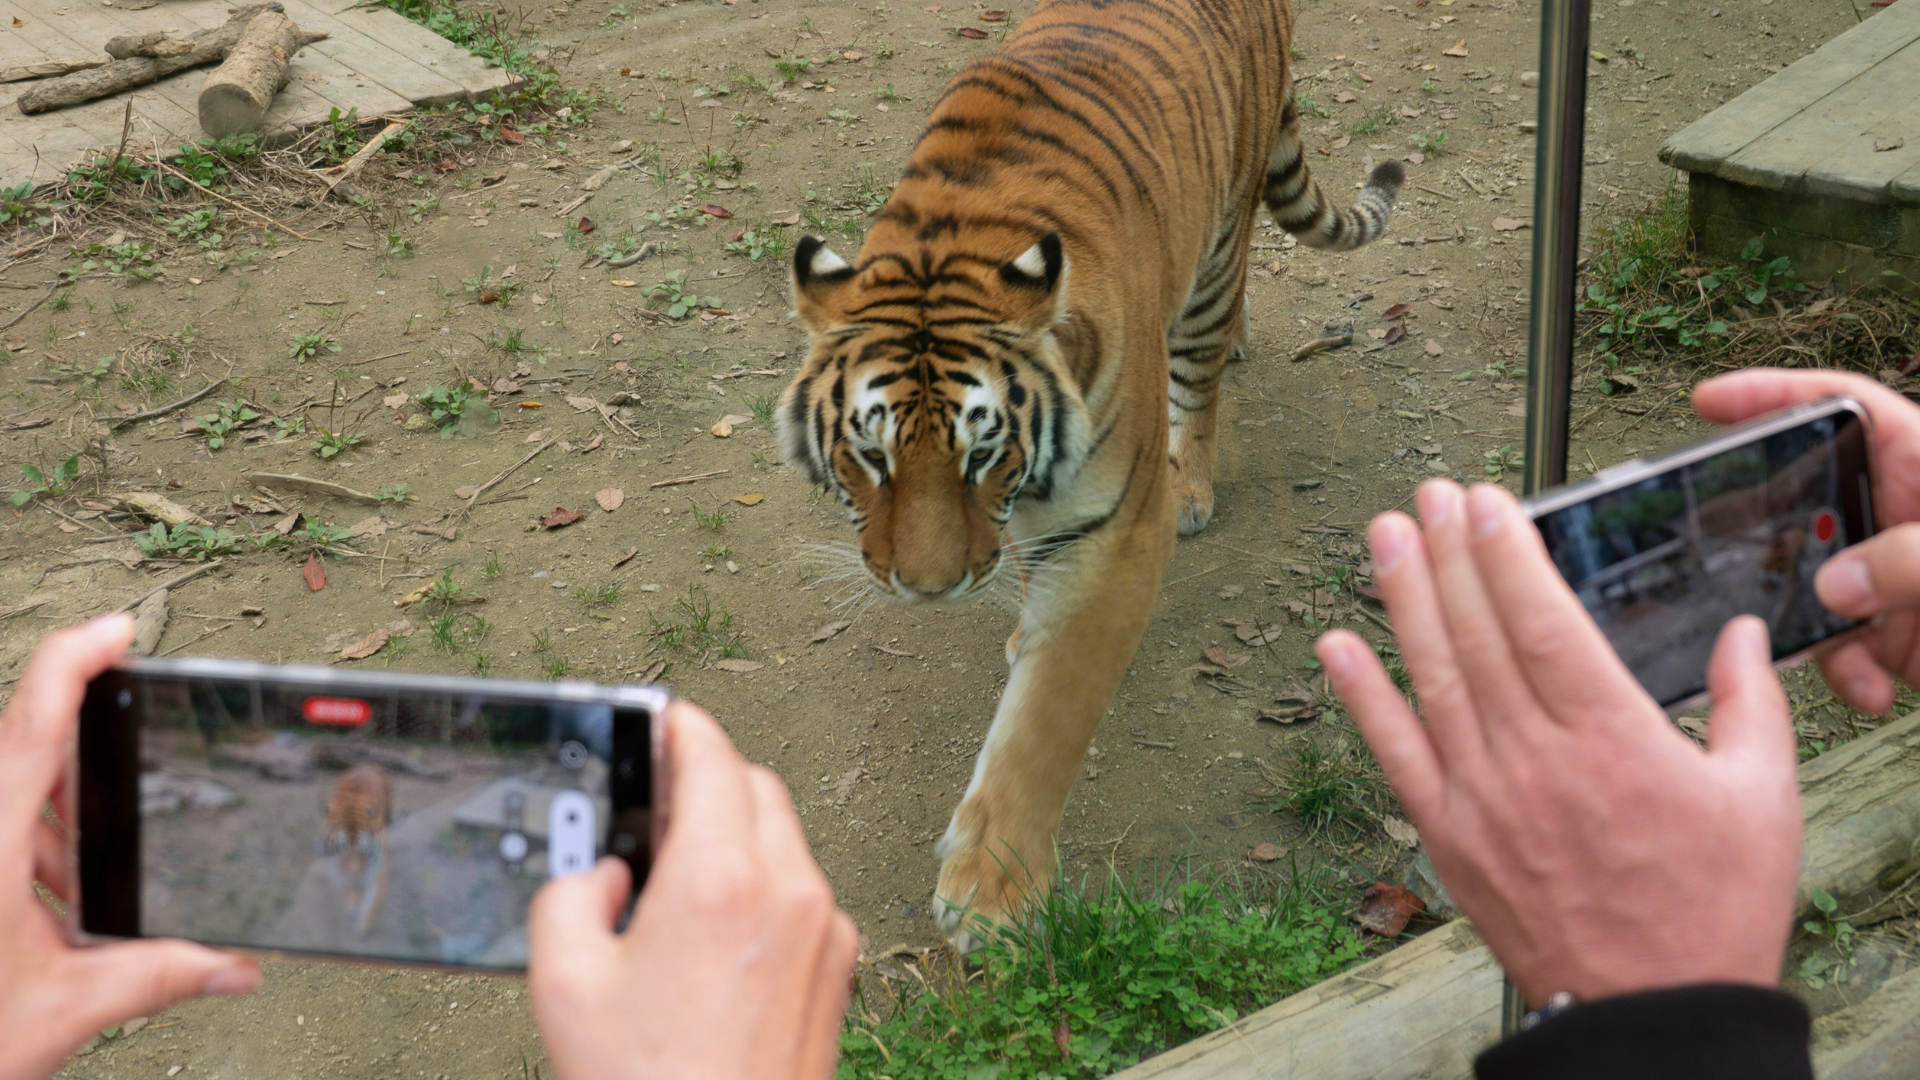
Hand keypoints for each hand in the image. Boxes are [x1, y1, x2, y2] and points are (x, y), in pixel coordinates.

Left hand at [1, 615, 260, 1079]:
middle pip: (22, 742)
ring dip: (51, 807)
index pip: (34, 720)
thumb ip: (156, 978)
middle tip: (129, 732)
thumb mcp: (63, 1010)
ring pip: (8, 789)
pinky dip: (30, 844)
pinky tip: (51, 894)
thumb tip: (233, 966)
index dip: (77, 659)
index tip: (119, 628)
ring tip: (84, 854)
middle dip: (80, 735)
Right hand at [528, 700, 856, 1079]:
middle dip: (704, 781)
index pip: (710, 754)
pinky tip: (712, 934)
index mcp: (721, 880)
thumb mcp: (563, 980)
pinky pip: (801, 892)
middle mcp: (789, 892)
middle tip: (651, 804)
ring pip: (784, 838)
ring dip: (735, 834)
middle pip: (754, 786)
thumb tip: (604, 874)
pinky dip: (762, 885)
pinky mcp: (837, 968)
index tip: (656, 719)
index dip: (676, 725)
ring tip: (672, 881)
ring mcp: (825, 931)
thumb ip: (571, 894)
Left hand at [1315, 481, 1801, 1007]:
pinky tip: (1335, 646)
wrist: (1650, 1012)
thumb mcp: (1761, 798)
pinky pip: (1394, 753)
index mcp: (1613, 739)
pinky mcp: (1448, 836)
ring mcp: (1482, 797)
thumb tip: (1743, 634)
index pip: (1544, 621)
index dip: (1507, 553)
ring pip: (1431, 677)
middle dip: (1450, 553)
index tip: (1485, 502)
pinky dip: (1360, 697)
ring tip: (1384, 536)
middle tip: (1429, 495)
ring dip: (1402, 599)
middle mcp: (1535, 759)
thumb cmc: (1706, 911)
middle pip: (1478, 634)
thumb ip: (1747, 703)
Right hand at [1695, 368, 1919, 712]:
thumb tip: (1835, 583)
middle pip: (1812, 505)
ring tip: (1823, 647)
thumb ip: (1909, 560)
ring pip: (1819, 588)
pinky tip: (1869, 689)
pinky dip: (1848, 672)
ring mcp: (1903, 577)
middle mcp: (1908, 517)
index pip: (1844, 407)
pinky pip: (1847, 646)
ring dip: (1812, 626)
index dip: (1777, 395)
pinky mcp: (1907, 633)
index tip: (1713, 401)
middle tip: (1735, 555)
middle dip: (1775, 539)